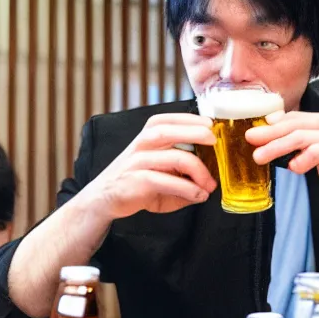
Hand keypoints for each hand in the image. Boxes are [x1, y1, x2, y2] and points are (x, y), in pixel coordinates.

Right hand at [91, 113, 217, 217]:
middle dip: (195, 132)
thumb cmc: (137, 182)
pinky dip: (187, 189)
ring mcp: (137, 163)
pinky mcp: (136, 182)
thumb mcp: (162, 171)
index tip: (211, 124)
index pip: (168, 119)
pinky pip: (166, 182)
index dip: (191, 118)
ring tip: (210, 184)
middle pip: (168, 131)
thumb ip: (183, 171)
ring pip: (173, 158)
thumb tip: (211, 179)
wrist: (104, 198)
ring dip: (198, 170)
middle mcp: (141, 144)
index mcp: (147, 136)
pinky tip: (198, 195)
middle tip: (215, 142)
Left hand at [246, 110, 318, 194]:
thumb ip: (303, 148)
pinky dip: (303, 159)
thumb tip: (276, 150)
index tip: (253, 131)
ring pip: (300, 136)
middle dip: (268, 132)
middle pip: (292, 124)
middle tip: (249, 139)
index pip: (293, 118)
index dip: (272, 123)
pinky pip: (318, 151)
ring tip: (259, 157)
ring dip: (276, 146)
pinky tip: (293, 168)